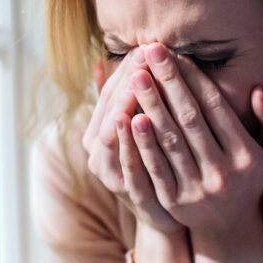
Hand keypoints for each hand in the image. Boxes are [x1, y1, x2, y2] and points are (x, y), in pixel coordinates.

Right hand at [83, 49, 146, 193]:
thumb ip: (119, 101)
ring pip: (113, 133)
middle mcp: (97, 153)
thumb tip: (100, 63)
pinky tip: (139, 117)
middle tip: (146, 52)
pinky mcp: (128, 193)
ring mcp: (110, 173)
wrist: (166, 216)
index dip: (125, 70)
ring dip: (126, 102)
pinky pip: (127, 162)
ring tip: (139, 75)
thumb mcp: (134, 131)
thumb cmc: (152, 164)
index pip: (107, 94)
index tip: (144, 46)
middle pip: (110, 110)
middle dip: (128, 80)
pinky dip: (130, 140)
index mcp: (96, 135)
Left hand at [124, 43, 262, 241]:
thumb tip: (259, 91)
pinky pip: (154, 167)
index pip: (215, 108)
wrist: (227, 225)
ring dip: (151, 106)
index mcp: (246, 156)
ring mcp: (196, 188)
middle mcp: (222, 172)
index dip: (194, 79)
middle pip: (189, 119)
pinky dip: (141, 143)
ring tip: (136, 76)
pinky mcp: (172, 201)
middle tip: (150, 52)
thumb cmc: (249, 177)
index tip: (175, 53)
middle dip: (168, 83)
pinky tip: (129, 118)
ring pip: (170, 141)